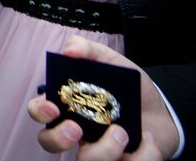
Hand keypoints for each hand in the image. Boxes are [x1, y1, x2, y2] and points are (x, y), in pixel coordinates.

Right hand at [27, 35, 178, 159]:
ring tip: (123, 133)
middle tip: (77, 129)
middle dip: (58, 139)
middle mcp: (75, 132)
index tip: (53, 108)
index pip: (38, 110)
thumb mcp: (111, 62)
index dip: (39, 111)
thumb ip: (89, 49)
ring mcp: (96, 151)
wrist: (162, 112)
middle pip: (49, 144)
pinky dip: (141, 155)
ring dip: (104, 150)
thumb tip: (69, 50)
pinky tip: (147, 140)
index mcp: (67, 106)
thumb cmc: (128, 88)